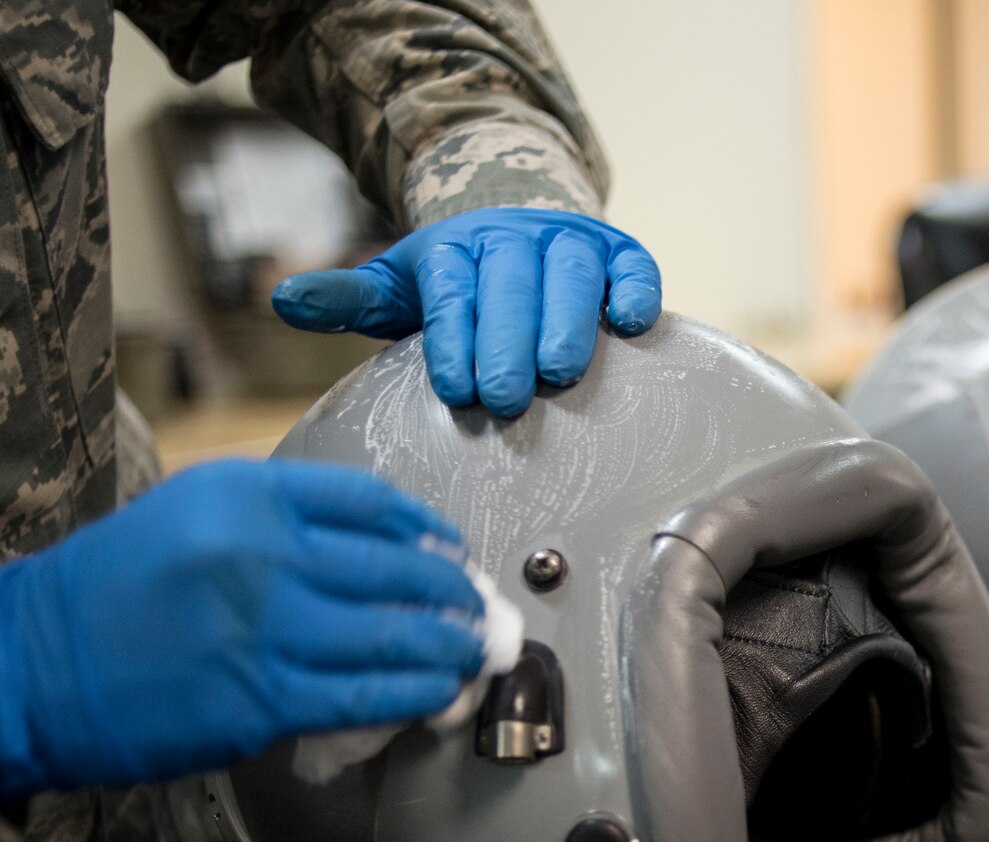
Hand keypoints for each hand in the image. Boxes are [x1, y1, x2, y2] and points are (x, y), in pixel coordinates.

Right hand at [0, 461, 486, 798]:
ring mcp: (265, 628)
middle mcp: (261, 553)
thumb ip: (283, 524)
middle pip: (399, 569)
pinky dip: (416, 694)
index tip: (451, 549)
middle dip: (455, 593)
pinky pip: (368, 695)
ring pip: (396, 637)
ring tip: (473, 654)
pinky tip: (436, 694)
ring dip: (451, 648)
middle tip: (479, 609)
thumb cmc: (115, 593)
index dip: (426, 530)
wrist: (31, 666)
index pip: (370, 502)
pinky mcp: (265, 698)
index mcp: (245, 497)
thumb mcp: (193, 517)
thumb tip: (388, 552)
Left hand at [271, 207, 662, 417]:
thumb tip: (282, 299)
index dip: (456, 339)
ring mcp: (571, 243)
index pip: (454, 292)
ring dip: (568, 322)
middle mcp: (516, 239)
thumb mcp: (400, 287)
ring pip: (570, 276)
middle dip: (509, 340)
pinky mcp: (620, 253)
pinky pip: (634, 266)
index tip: (455, 388)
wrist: (519, 228)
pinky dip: (635, 290)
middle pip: (512, 285)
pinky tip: (632, 323)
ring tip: (561, 371)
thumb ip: (349, 299)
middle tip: (507, 396)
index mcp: (456, 249)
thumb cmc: (461, 284)